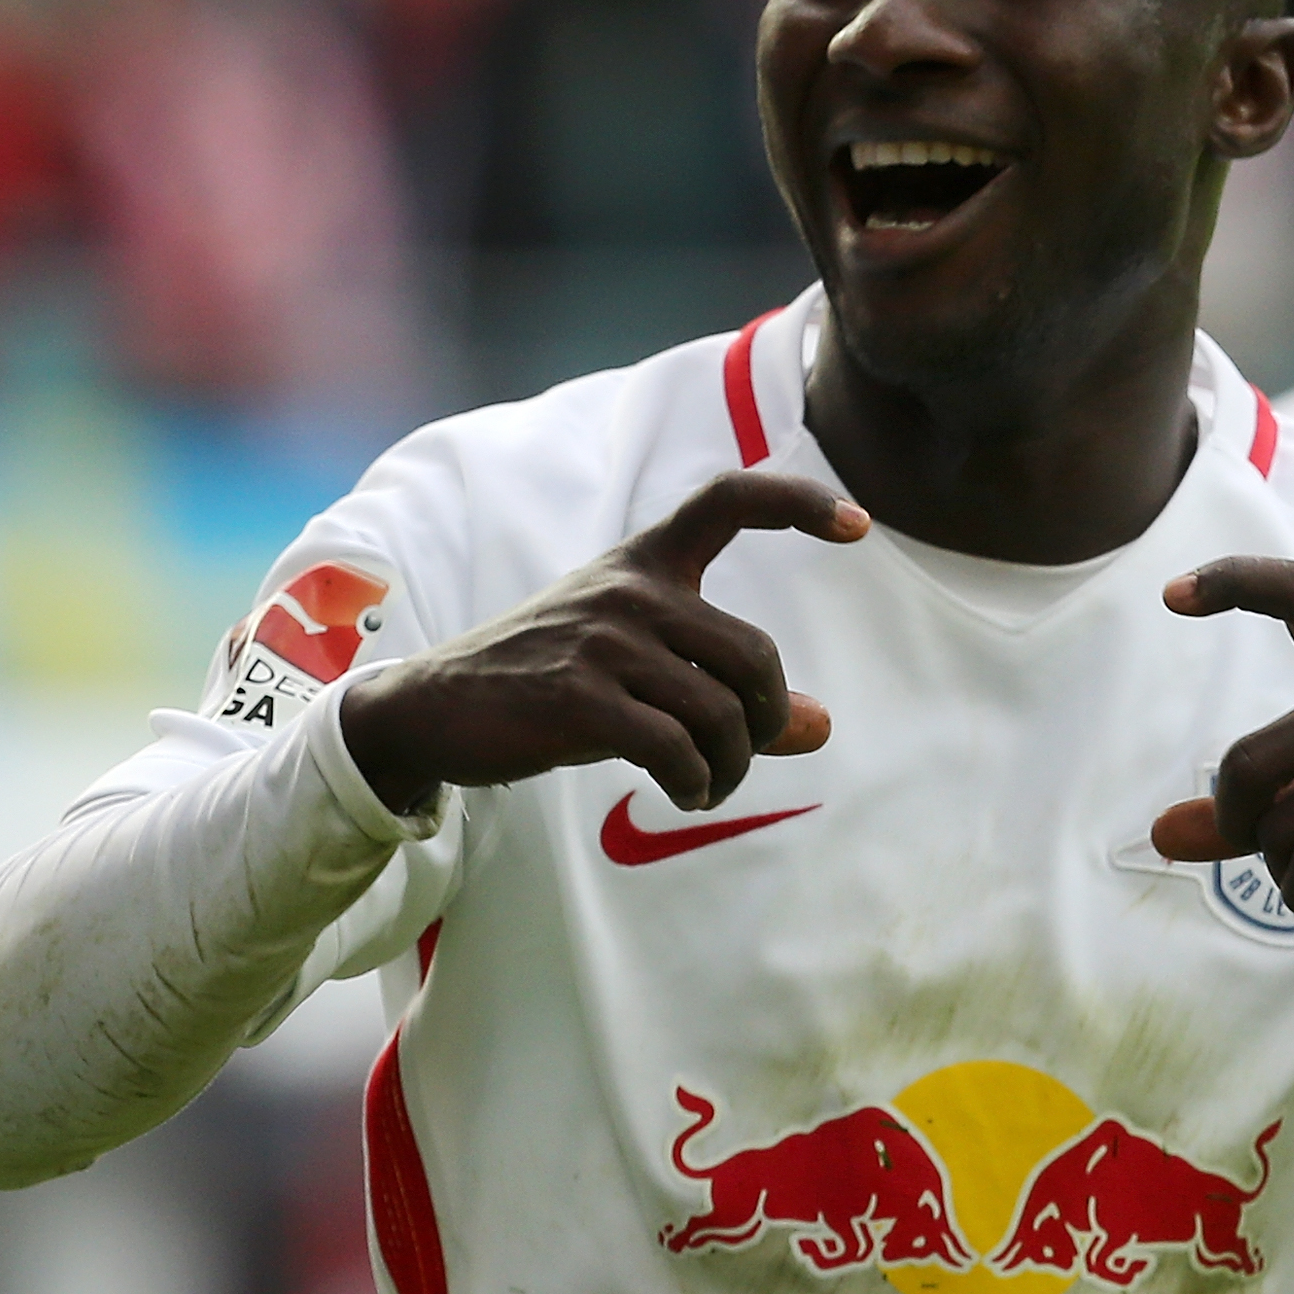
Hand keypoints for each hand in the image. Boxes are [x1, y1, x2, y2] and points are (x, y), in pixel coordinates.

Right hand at [341, 472, 868, 816]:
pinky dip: (696, 782)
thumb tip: (822, 726)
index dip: (800, 504)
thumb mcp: (638, 667)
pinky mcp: (580, 699)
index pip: (730, 500)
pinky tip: (687, 793)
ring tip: (709, 785)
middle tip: (746, 754)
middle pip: (756, 656)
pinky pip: (677, 749)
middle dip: (769, 721)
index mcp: (645, 561)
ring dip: (733, 766)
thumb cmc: (547, 681)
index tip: (858, 526)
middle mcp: (630, 590)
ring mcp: (604, 642)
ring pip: (722, 713)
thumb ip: (725, 687)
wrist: (436, 706)